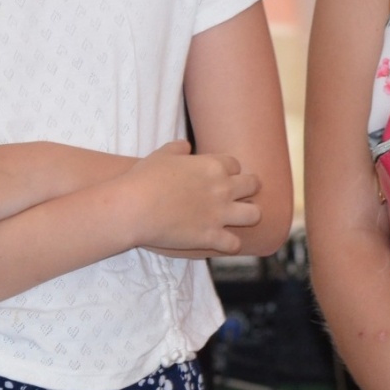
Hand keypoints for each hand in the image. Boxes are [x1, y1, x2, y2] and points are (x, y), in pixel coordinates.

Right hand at [122, 140, 262, 255]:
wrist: (134, 207)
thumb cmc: (144, 177)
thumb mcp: (161, 155)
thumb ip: (177, 148)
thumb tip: (186, 145)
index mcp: (212, 166)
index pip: (235, 165)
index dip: (229, 171)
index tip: (220, 177)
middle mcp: (222, 188)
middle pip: (253, 185)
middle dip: (248, 189)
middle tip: (237, 195)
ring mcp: (220, 214)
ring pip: (254, 214)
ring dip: (248, 216)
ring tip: (237, 219)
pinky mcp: (212, 237)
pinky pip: (234, 244)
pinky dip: (230, 244)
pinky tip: (221, 242)